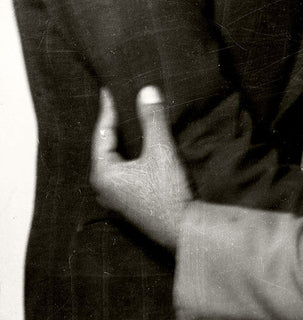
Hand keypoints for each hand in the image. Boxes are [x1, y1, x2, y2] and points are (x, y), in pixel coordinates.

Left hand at [91, 86, 191, 250]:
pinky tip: (140, 148)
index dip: (108, 108)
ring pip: (115, 160)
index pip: (102, 133)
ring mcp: (116, 197)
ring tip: (128, 121)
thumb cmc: (167, 191)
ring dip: (122, 141)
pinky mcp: (129, 202)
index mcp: (104, 173)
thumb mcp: (161, 151)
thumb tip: (146, 90)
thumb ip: (152, 120)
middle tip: (117, 102)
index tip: (108, 89)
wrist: (183, 230)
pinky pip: (123, 170)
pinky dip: (129, 154)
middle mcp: (104, 186)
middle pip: (105, 147)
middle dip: (112, 124)